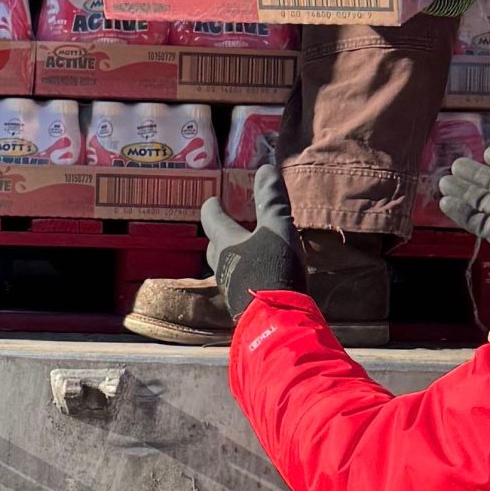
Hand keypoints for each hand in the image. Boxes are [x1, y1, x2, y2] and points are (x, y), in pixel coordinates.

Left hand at [199, 159, 301, 318]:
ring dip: (233, 258)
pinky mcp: (243, 307)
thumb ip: (272, 200)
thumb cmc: (272, 269)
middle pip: (214, 247)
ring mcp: (231, 289)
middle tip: (227, 227)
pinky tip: (260, 278)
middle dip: (219, 236)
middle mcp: (222, 266)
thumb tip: (265, 169)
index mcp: (226, 243)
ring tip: (246, 252)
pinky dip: (246, 277)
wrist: (276, 322)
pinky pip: (241, 285)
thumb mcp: (277, 228)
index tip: (212, 200)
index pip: (212, 219)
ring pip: (226, 268)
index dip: (212, 208)